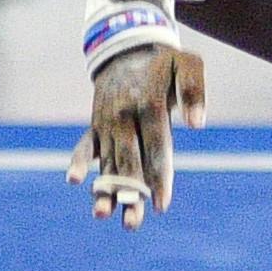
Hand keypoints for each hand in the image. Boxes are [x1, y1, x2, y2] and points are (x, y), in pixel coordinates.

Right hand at [72, 45, 195, 226]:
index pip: (156, 145)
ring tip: (103, 214)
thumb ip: (194, 90)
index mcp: (149, 102)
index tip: (161, 204)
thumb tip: (196, 124)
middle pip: (129, 159)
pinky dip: (79, 161)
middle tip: (134, 222)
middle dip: (131, 192)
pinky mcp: (96, 126)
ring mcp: (107, 122)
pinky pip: (85, 145)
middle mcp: (124, 115)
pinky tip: (75, 181)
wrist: (127, 48)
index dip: (158, 175)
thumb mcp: (187, 64)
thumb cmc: (164, 62)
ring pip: (108, 160)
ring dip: (105, 189)